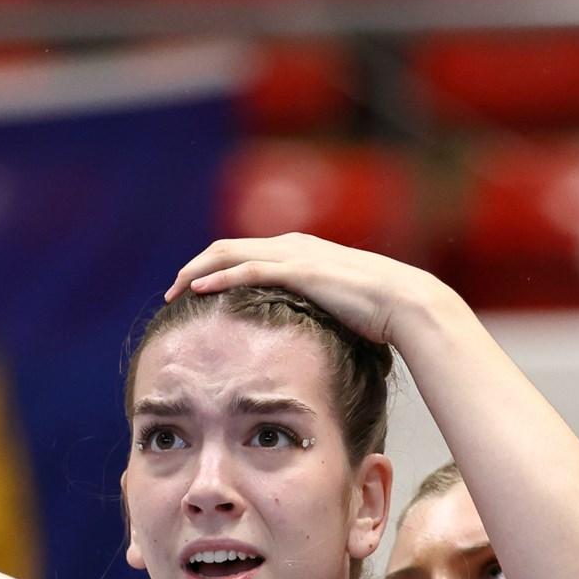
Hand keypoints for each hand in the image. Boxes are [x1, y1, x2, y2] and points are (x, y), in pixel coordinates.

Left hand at [164, 233, 462, 346]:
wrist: (406, 303)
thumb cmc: (379, 312)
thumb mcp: (338, 306)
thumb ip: (314, 309)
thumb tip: (302, 332)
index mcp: (299, 251)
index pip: (243, 251)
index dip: (214, 267)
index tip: (192, 289)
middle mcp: (292, 245)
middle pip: (226, 247)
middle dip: (194, 266)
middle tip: (172, 290)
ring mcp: (294, 255)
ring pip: (228, 253)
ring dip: (196, 270)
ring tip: (174, 291)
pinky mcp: (299, 270)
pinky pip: (247, 269)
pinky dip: (218, 277)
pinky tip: (197, 289)